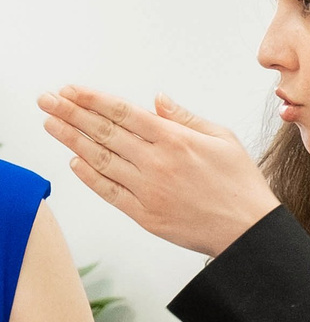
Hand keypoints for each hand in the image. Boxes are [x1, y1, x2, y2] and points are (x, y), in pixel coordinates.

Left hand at [37, 86, 276, 257]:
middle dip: (69, 112)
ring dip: (70, 139)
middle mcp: (157, 163)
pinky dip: (88, 175)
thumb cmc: (241, 186)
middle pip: (103, 131)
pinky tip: (74, 161)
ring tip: (51, 124)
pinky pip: (108, 191)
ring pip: (99, 159)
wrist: (250, 231)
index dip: (92, 99)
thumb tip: (157, 100)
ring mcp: (148, 190)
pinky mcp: (145, 214)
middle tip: (46, 100)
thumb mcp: (223, 139)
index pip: (122, 112)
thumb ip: (186, 118)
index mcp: (176, 140)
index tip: (70, 89)